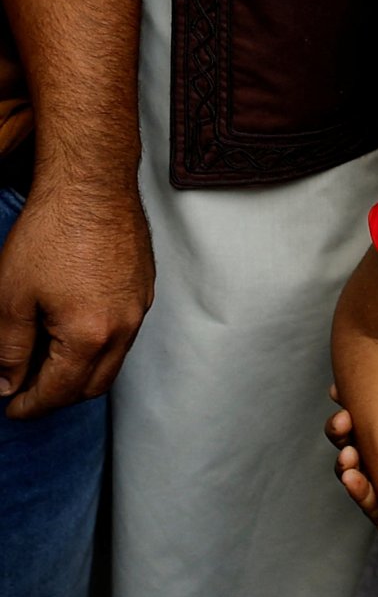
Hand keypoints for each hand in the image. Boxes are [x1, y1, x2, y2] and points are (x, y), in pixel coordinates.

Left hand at [0, 180, 153, 418]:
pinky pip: (124, 334)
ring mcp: (139, 310)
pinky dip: (99, 345)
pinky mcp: (144, 291)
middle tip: (25, 391)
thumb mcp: (11, 296)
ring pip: (112, 362)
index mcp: (89, 337)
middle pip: (93, 386)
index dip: (30, 405)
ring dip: (80, 372)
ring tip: (47, 360)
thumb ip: (8, 348)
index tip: (10, 408)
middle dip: (58, 396)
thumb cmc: (51, 234)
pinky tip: (73, 327)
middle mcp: (123, 330)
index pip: (59, 391)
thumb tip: (6, 383)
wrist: (93, 188)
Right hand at [325, 404, 377, 563]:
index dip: (351, 405)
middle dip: (340, 432)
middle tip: (342, 420)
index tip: (337, 391)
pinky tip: (353, 479)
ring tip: (349, 454)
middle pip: (353, 444)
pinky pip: (368, 505)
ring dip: (345, 462)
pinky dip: (357, 491)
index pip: (371, 421)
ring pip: (353, 473)